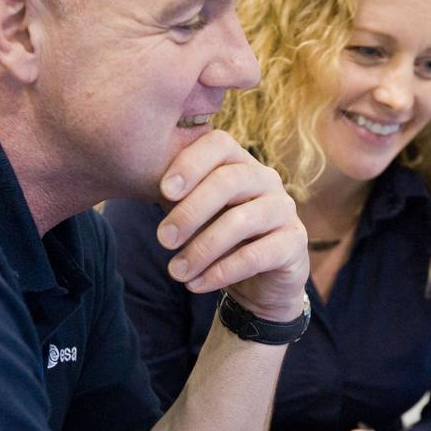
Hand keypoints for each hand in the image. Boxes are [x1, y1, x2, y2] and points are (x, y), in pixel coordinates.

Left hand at [156, 129, 307, 321]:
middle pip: (229, 182)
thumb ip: (178, 195)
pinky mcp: (295, 243)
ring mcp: (285, 210)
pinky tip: (196, 285)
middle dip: (191, 211)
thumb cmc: (222, 240)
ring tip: (176, 271)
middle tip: (163, 239)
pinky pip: (256, 255)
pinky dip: (221, 271)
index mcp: (241, 163)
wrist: (261, 283)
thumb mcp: (198, 214)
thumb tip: (136, 179)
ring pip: (241, 221)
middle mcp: (267, 180)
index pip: (219, 145)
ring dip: (202, 248)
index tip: (162, 190)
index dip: (190, 163)